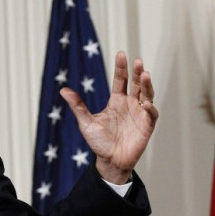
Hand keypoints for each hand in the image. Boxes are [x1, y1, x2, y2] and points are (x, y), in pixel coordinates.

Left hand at [60, 51, 157, 184]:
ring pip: (146, 94)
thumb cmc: (98, 142)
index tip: (121, 54)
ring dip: (147, 85)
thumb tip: (63, 90)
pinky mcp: (147, 125)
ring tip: (146, 74)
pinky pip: (151, 114)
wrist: (109, 161)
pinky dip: (150, 107)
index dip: (121, 67)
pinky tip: (146, 103)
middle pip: (136, 84)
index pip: (121, 80)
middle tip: (138, 61)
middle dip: (138, 72)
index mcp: (116, 100)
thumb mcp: (86, 122)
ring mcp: (139, 113)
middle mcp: (130, 104)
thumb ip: (78, 106)